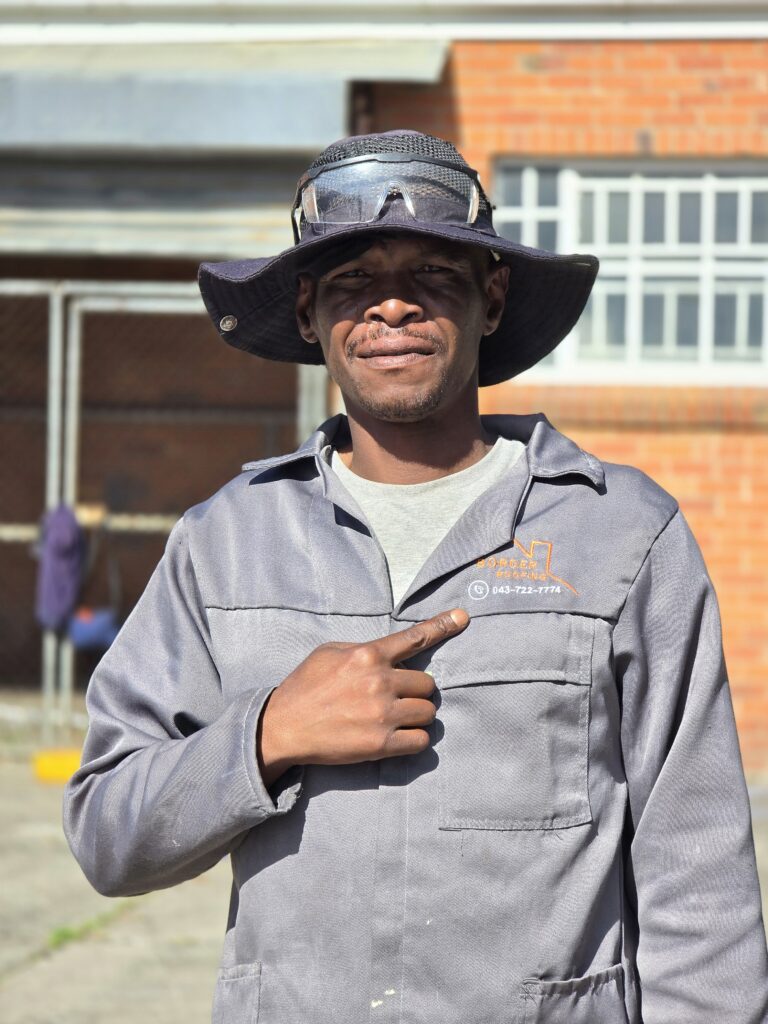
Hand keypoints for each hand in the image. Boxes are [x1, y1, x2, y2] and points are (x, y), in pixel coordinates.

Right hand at [257, 609, 469, 787]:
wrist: (282, 727)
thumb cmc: (304, 687)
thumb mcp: (329, 653)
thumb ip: (361, 649)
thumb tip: (387, 652)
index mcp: (367, 655)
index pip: (414, 637)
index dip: (442, 626)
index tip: (463, 617)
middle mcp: (379, 681)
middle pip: (428, 684)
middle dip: (417, 692)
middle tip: (398, 699)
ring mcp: (382, 713)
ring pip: (428, 713)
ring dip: (417, 716)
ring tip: (395, 719)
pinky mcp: (381, 744)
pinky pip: (421, 741)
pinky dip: (414, 740)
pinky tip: (398, 738)